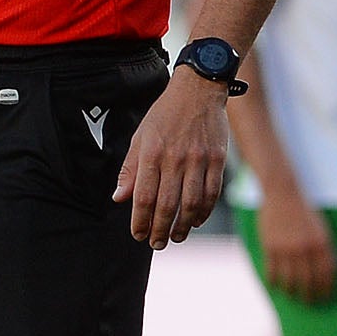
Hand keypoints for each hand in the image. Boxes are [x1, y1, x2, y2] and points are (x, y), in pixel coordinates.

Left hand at [113, 68, 231, 246]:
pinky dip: (204, 211)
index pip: (144, 197)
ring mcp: (199, 160)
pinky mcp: (218, 160)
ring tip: (176, 236)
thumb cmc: (165, 115)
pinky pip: (211, 193)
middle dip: (160, 229)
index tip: (138, 234)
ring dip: (183, 226)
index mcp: (152, 154)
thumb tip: (119, 198)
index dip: (140, 221)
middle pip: (167, 205)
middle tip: (156, 244)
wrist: (199, 91)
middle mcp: (175, 159)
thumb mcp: (140, 137)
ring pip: (192, 204)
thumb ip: (130, 169)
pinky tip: (196, 220)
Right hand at [256, 187, 336, 303]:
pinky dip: (274, 282)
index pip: (327, 274)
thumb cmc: (305, 211)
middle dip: (310, 295)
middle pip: (309, 280)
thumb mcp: (321, 228)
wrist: (283, 193)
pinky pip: (272, 271)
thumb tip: (329, 271)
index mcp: (322, 243)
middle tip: (310, 303)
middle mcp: (305, 248)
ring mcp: (286, 249)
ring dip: (292, 291)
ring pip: (290, 279)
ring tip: (293, 296)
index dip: (326, 288)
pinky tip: (276, 286)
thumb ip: (325, 248)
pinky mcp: (270, 247)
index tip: (326, 297)